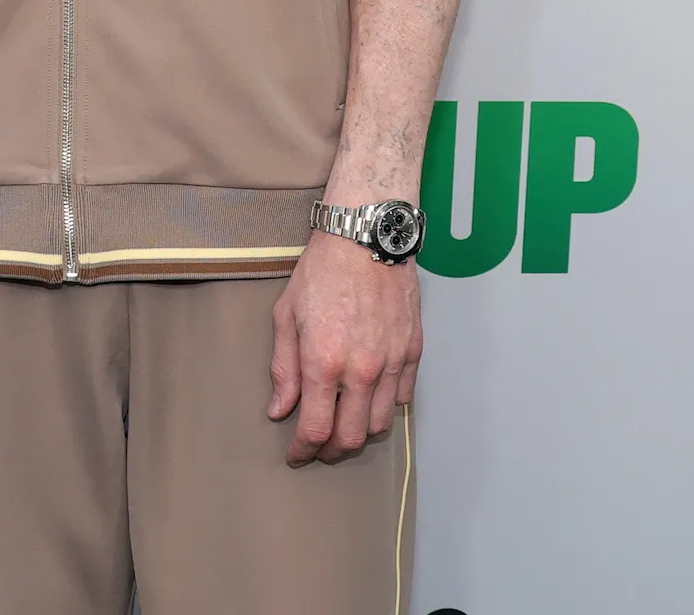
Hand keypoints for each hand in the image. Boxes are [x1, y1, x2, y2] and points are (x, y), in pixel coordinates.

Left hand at [268, 231, 421, 465]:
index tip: (295, 456)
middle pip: (351, 438)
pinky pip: (402, 399)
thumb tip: (279, 409)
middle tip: (318, 448)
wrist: (366, 237)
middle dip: (331, 452)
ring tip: (343, 425)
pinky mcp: (413, 353)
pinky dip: (384, 408)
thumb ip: (283, 367)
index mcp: (324, 362)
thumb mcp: (287, 314)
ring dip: (359, 434)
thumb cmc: (321, 271)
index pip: (315, 429)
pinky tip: (369, 400)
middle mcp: (362, 370)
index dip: (302, 451)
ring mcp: (392, 364)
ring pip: (380, 424)